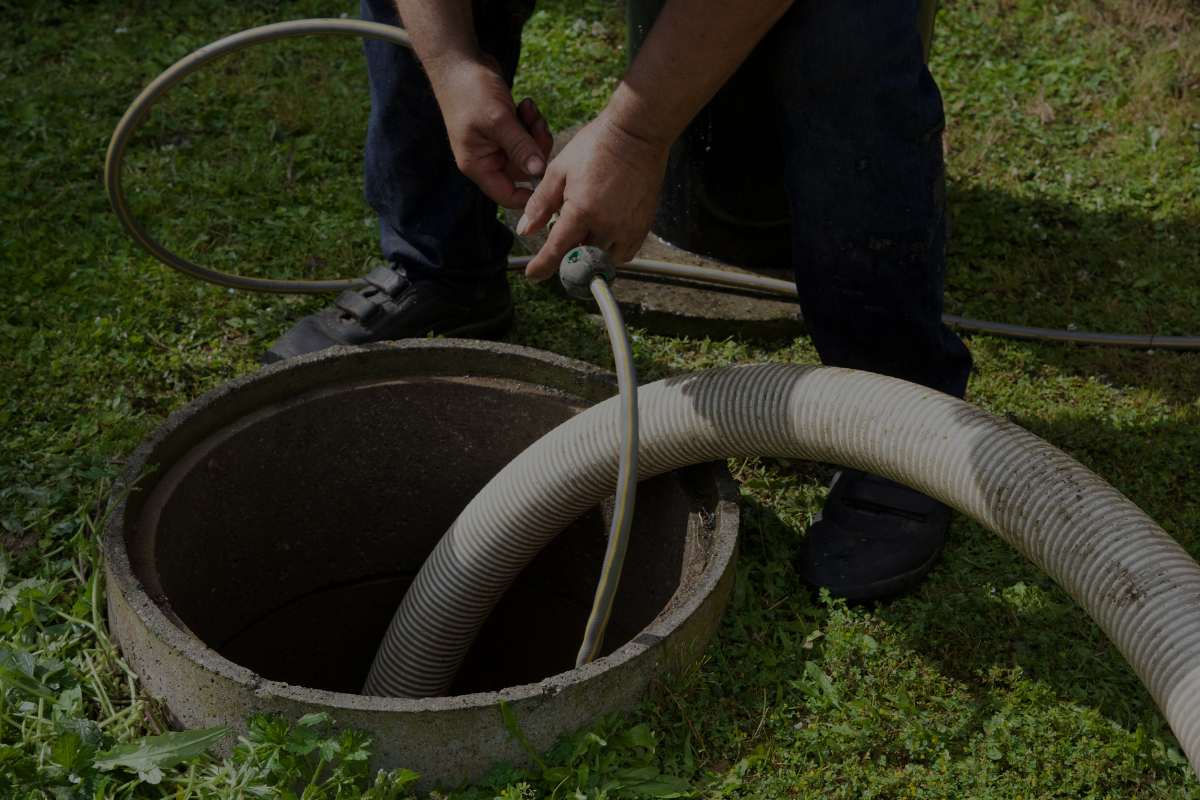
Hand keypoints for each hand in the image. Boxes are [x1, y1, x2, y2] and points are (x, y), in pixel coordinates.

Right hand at [427, 57, 553, 207]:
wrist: (458, 61)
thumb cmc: (471, 91)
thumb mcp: (499, 120)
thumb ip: (520, 147)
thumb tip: (539, 172)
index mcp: (479, 165)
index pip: (507, 196)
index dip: (529, 195)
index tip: (550, 179)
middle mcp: (487, 159)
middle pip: (524, 171)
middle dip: (536, 149)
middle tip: (537, 125)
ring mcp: (496, 144)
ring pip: (528, 152)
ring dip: (535, 131)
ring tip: (529, 108)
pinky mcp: (504, 129)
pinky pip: (526, 136)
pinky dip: (531, 121)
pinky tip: (526, 104)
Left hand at [517, 112, 668, 280]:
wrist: (636, 134)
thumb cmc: (596, 146)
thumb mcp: (559, 170)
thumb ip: (540, 203)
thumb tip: (525, 230)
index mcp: (581, 211)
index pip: (557, 251)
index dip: (542, 266)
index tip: (533, 274)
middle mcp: (606, 225)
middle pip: (580, 257)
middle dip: (567, 254)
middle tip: (561, 240)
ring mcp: (627, 228)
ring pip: (602, 258)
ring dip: (589, 253)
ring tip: (584, 233)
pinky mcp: (643, 226)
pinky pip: (624, 254)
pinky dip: (610, 252)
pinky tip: (603, 236)